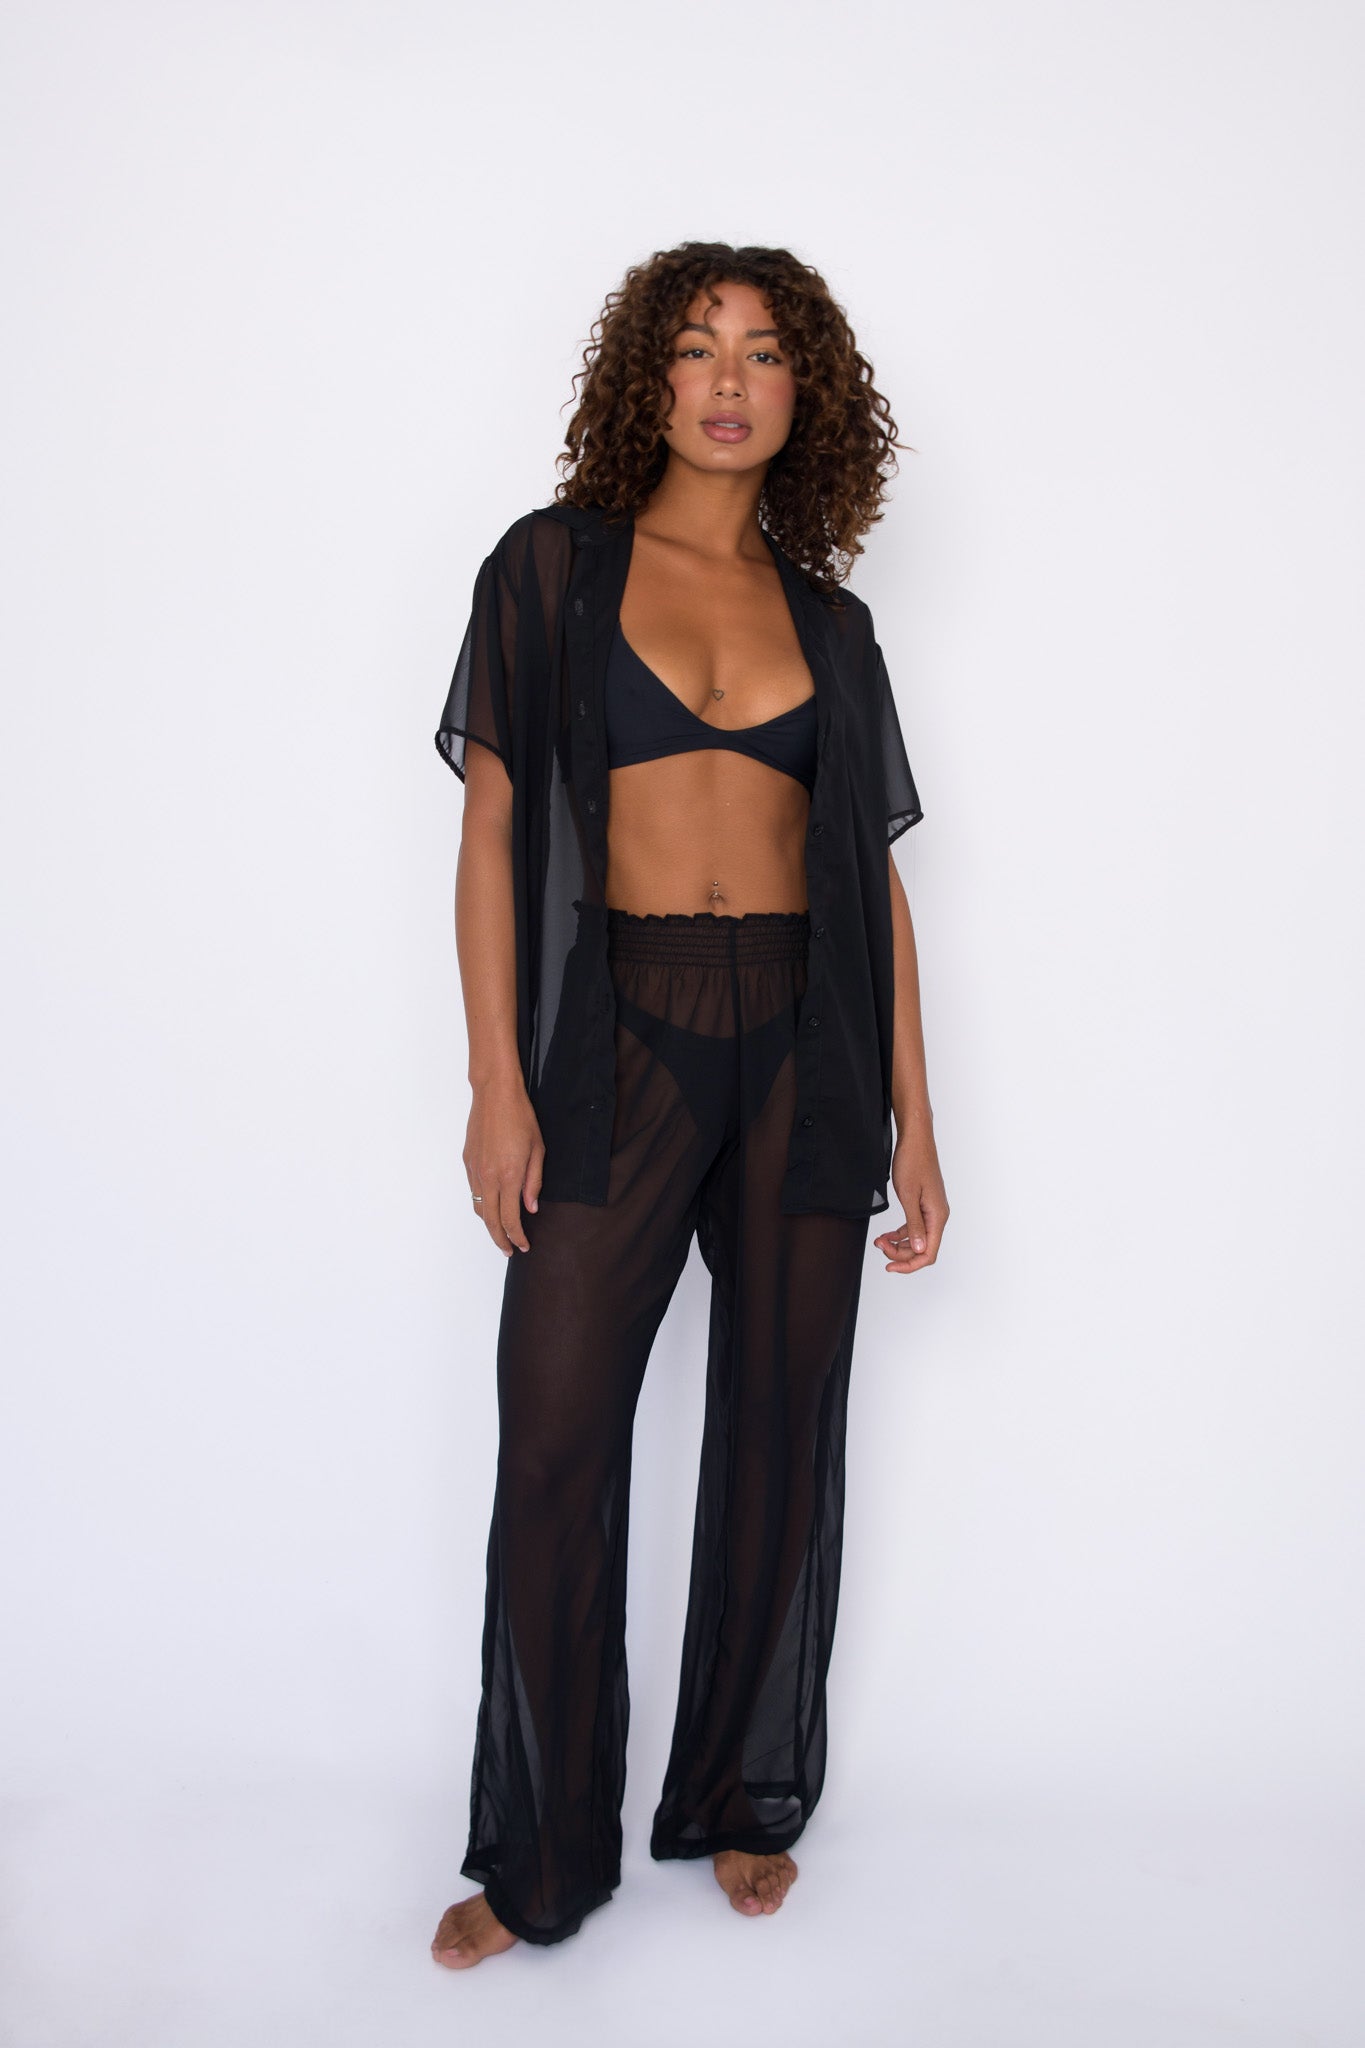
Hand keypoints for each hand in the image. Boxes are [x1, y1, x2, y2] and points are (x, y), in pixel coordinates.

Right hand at [463, 1075, 544, 1255]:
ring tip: (501, 1232)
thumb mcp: (538, 1151)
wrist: (495, 1095)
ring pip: (479, 1207)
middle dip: (500, 1239)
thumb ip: (533, 1182)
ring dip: (489, 1224)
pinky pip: (473, 1191)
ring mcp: (475, 1170)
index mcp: (508, 1176)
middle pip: (490, 1221)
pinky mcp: (468, 1162)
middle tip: (509, 1250)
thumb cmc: (521, 1118)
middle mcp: (488, 1177)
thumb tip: (530, 1208)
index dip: (517, 1237)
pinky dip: (482, 1204)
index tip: (523, 1245)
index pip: (510, 1219)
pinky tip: (491, 1205)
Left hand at [872, 1133, 948, 1274]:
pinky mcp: (925, 1204)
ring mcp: (932, 1210)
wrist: (915, 1140)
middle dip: (900, 1253)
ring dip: (899, 1244)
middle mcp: (938, 1216)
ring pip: (918, 1239)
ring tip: (880, 1240)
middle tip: (880, 1246)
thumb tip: (919, 1250)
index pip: (928, 1253)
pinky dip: (901, 1233)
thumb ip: (914, 1225)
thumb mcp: (908, 1196)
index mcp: (937, 1216)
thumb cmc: (913, 1162)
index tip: (890, 1266)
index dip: (909, 1265)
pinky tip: (888, 1234)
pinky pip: (915, 1227)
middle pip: (922, 1249)